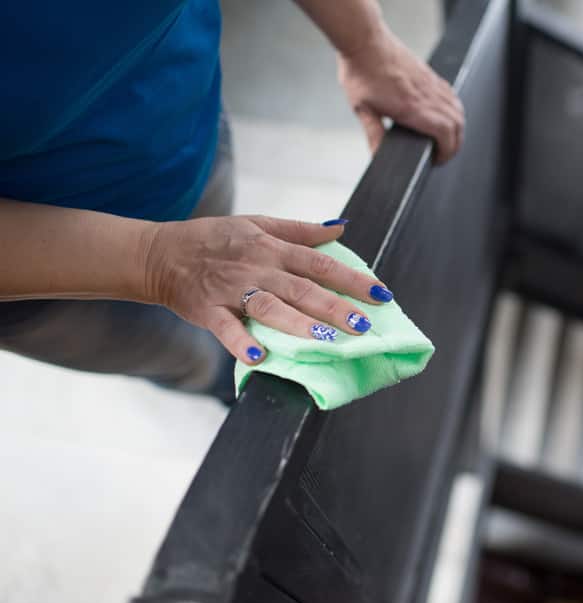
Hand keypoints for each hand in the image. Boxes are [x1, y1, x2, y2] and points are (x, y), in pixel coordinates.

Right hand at [142, 216, 393, 364]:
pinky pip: (227, 329)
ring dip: (299, 324)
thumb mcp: (257, 224)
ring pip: (270, 308)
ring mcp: (232, 291)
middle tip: (363, 326)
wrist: (160, 254)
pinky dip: (241, 343)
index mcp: (272, 248)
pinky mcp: (208, 311)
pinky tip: (259, 358)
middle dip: (335, 307)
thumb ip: (300, 230)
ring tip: (326, 340)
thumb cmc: (214, 239)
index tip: (380, 294)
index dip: (352, 279)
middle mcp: (257, 268)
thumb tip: (340, 227)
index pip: (320, 263)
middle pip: (302, 289)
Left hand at [338, 28, 464, 162]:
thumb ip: (374, 135)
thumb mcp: (362, 109)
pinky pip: (452, 96)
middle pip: (457, 124)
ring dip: (457, 128)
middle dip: (455, 144)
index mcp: (412, 107)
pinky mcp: (430, 76)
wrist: (365, 41)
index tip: (439, 159)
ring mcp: (431, 84)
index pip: (445, 133)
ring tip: (446, 139)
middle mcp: (427, 96)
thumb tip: (376, 158)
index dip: (447, 151)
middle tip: (443, 154)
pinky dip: (454, 111)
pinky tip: (444, 115)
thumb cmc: (361, 71)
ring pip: (458, 110)